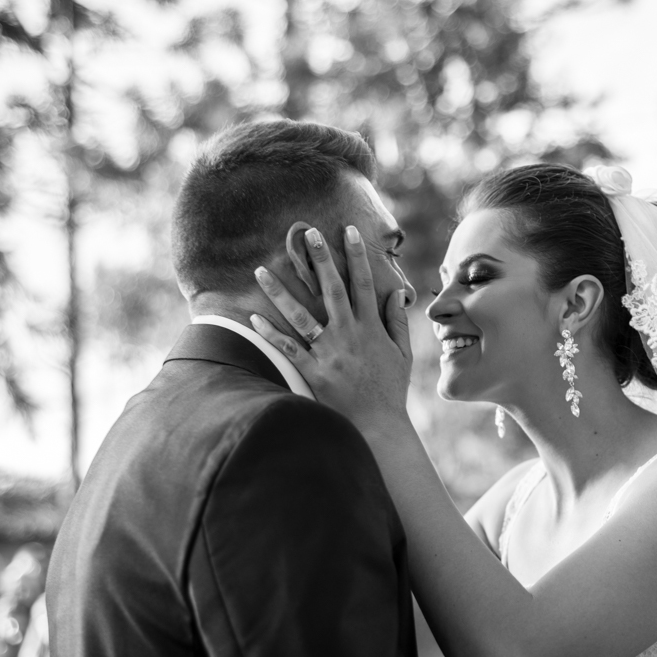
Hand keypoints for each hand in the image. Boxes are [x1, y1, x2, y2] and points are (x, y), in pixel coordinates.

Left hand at [250, 224, 412, 430]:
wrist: (378, 425)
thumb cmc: (391, 389)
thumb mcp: (402, 353)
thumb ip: (397, 322)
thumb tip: (396, 294)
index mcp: (371, 328)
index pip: (363, 283)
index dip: (356, 255)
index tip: (349, 231)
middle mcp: (349, 335)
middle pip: (332, 289)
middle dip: (320, 259)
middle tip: (308, 233)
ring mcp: (329, 353)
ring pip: (301, 315)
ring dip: (280, 291)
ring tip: (262, 270)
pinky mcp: (313, 372)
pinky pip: (288, 348)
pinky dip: (270, 332)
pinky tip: (254, 316)